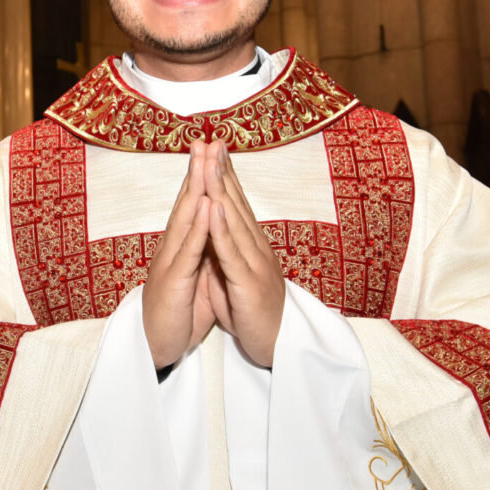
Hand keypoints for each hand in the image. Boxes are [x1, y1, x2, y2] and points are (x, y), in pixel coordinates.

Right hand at [142, 142, 215, 367]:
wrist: (156, 349)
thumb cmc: (177, 315)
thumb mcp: (195, 279)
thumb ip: (203, 255)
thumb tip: (213, 235)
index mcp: (181, 248)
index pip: (193, 207)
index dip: (202, 178)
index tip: (212, 151)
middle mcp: (172, 249)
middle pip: (186, 203)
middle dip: (197, 170)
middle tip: (206, 139)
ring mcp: (169, 263)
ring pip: (185, 219)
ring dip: (196, 187)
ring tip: (205, 158)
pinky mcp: (172, 282)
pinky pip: (188, 251)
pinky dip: (199, 226)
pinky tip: (208, 205)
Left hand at [202, 141, 284, 366]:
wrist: (280, 349)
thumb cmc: (256, 317)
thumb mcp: (237, 279)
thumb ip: (228, 255)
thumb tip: (218, 233)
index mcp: (252, 246)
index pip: (236, 205)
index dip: (225, 175)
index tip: (214, 149)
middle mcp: (257, 248)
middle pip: (236, 203)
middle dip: (222, 170)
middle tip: (212, 140)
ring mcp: (255, 264)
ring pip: (234, 220)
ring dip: (220, 189)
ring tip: (209, 161)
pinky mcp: (249, 283)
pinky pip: (231, 252)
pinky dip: (221, 228)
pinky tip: (213, 206)